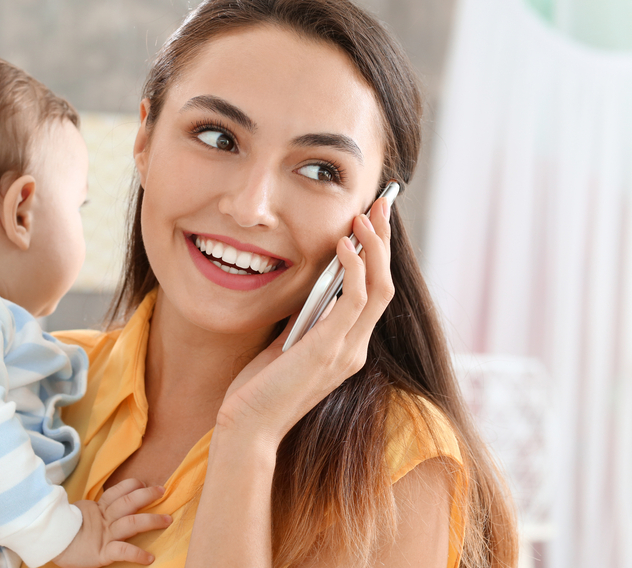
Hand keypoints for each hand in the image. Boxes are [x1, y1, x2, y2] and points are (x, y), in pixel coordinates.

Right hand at [52, 479, 171, 566]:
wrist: (47, 546)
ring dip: (151, 520)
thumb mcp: (79, 516)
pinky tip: (149, 558)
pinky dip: (137, 554)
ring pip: (130, 523)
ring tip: (167, 520)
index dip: (131, 485)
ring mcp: (103, 535)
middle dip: (146, 495)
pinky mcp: (102, 553)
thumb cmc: (63, 533)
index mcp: (96, 509)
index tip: (143, 482)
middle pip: (127, 502)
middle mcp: (102, 519)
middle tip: (162, 491)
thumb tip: (113, 501)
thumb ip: (95, 510)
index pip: (117, 491)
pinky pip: (122, 551)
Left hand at [217, 196, 393, 442]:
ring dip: (374, 248)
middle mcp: (356, 348)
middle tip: (379, 204)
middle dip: (383, 242)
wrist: (247, 426)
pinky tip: (344, 245)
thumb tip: (311, 283)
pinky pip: (354, 300)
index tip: (371, 220)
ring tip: (364, 216)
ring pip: (378, 288)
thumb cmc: (260, 387)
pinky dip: (354, 268)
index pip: (373, 293)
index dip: (377, 255)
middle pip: (384, 285)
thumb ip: (306, 317)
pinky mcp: (329, 350)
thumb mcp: (287, 342)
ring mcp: (347, 351)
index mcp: (347, 347)